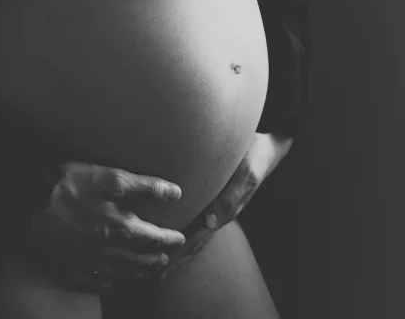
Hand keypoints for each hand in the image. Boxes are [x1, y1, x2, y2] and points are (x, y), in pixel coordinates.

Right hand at [26, 162, 186, 292]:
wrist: (28, 202)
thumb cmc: (69, 184)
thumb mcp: (110, 177)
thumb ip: (145, 186)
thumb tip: (175, 193)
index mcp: (121, 229)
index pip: (154, 238)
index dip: (169, 238)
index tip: (180, 239)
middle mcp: (108, 251)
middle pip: (139, 260)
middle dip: (155, 260)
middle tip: (166, 260)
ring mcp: (88, 262)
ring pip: (120, 273)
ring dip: (137, 272)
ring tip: (147, 272)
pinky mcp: (69, 266)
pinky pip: (93, 281)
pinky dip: (107, 283)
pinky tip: (110, 282)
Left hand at [159, 132, 293, 278]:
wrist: (268, 148)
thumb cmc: (254, 157)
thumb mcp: (245, 175)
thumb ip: (230, 198)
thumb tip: (210, 222)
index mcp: (224, 212)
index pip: (198, 239)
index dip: (180, 252)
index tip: (162, 265)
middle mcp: (219, 214)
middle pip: (195, 242)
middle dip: (177, 258)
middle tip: (155, 274)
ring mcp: (218, 208)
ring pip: (197, 234)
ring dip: (180, 249)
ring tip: (161, 263)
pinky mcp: (215, 199)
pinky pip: (199, 220)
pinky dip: (187, 232)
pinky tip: (176, 235)